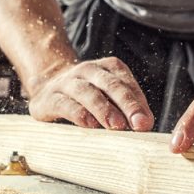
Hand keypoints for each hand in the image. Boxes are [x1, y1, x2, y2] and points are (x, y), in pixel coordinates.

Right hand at [28, 56, 154, 130]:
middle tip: (139, 124)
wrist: (47, 87)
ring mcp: (67, 82)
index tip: (146, 122)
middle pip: (111, 85)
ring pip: (88, 93)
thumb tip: (145, 125)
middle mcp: (88, 70)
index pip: (127, 83)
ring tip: (117, 126)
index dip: (138, 103)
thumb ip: (127, 107)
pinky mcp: (49, 98)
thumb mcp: (108, 95)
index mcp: (108, 67)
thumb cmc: (88, 96)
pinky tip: (90, 125)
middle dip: (128, 105)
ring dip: (105, 110)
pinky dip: (79, 114)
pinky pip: (65, 105)